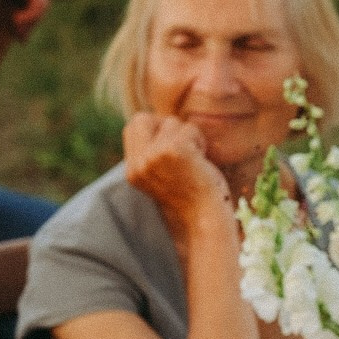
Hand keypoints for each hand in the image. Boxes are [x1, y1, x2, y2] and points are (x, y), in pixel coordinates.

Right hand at [123, 112, 232, 234]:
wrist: (206, 219)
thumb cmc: (192, 198)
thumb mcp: (163, 176)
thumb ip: (153, 154)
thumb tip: (158, 121)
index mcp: (133, 171)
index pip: (132, 127)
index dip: (154, 129)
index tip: (173, 146)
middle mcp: (138, 163)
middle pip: (142, 119)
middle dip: (165, 126)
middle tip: (183, 147)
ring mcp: (153, 156)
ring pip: (171, 122)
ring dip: (188, 136)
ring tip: (194, 161)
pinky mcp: (173, 150)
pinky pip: (189, 129)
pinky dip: (199, 141)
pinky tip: (201, 161)